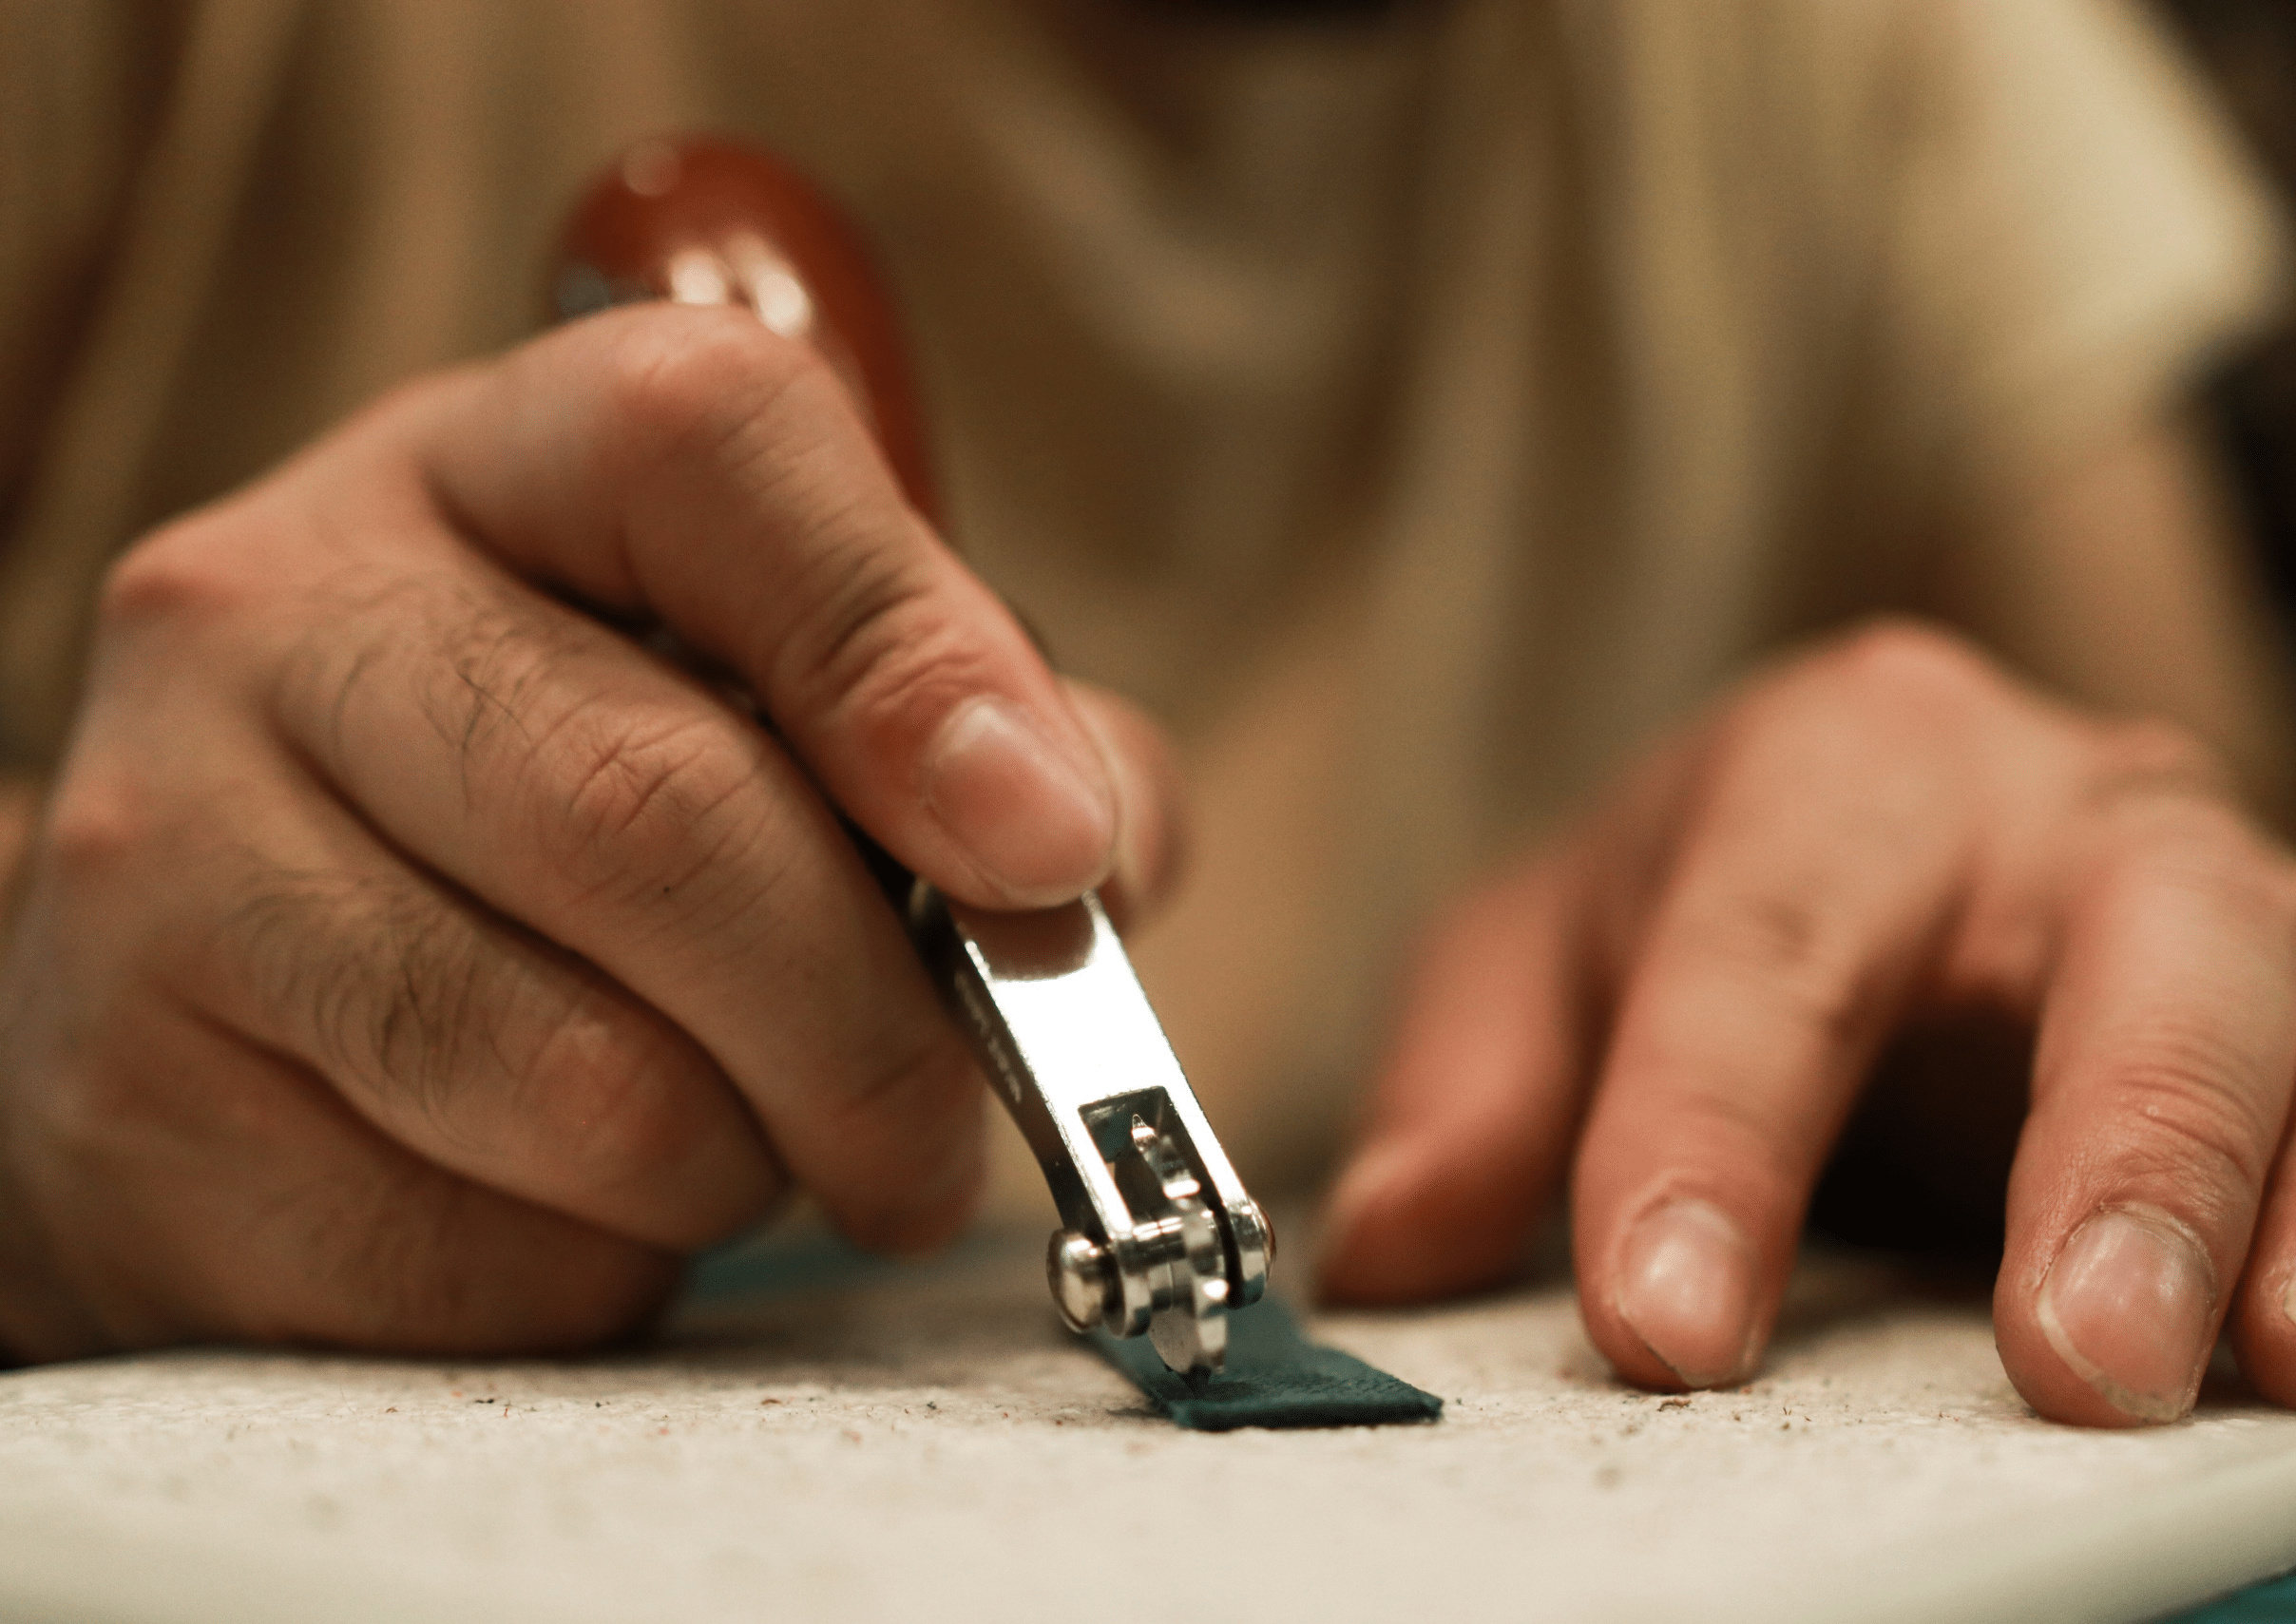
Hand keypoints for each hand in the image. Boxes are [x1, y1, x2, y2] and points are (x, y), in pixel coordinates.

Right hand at [0, 304, 1181, 1361]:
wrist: (222, 976)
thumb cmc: (556, 818)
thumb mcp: (751, 690)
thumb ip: (967, 728)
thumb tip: (1095, 849)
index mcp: (489, 466)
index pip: (710, 445)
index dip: (913, 650)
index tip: (1050, 843)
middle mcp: (283, 617)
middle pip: (660, 819)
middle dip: (877, 1029)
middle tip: (943, 1129)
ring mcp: (176, 857)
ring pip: (589, 1084)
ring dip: (745, 1165)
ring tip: (740, 1141)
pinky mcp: (137, 1103)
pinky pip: (480, 1256)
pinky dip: (600, 1272)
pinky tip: (570, 1202)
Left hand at [1320, 620, 2295, 1424]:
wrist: (1893, 827)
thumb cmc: (1726, 898)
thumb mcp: (1553, 962)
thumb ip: (1475, 1089)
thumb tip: (1390, 1246)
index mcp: (1838, 770)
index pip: (1768, 943)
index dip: (1712, 1134)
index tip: (1665, 1317)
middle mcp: (2063, 804)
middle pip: (2131, 931)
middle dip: (2119, 1144)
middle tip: (2074, 1355)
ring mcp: (2236, 884)